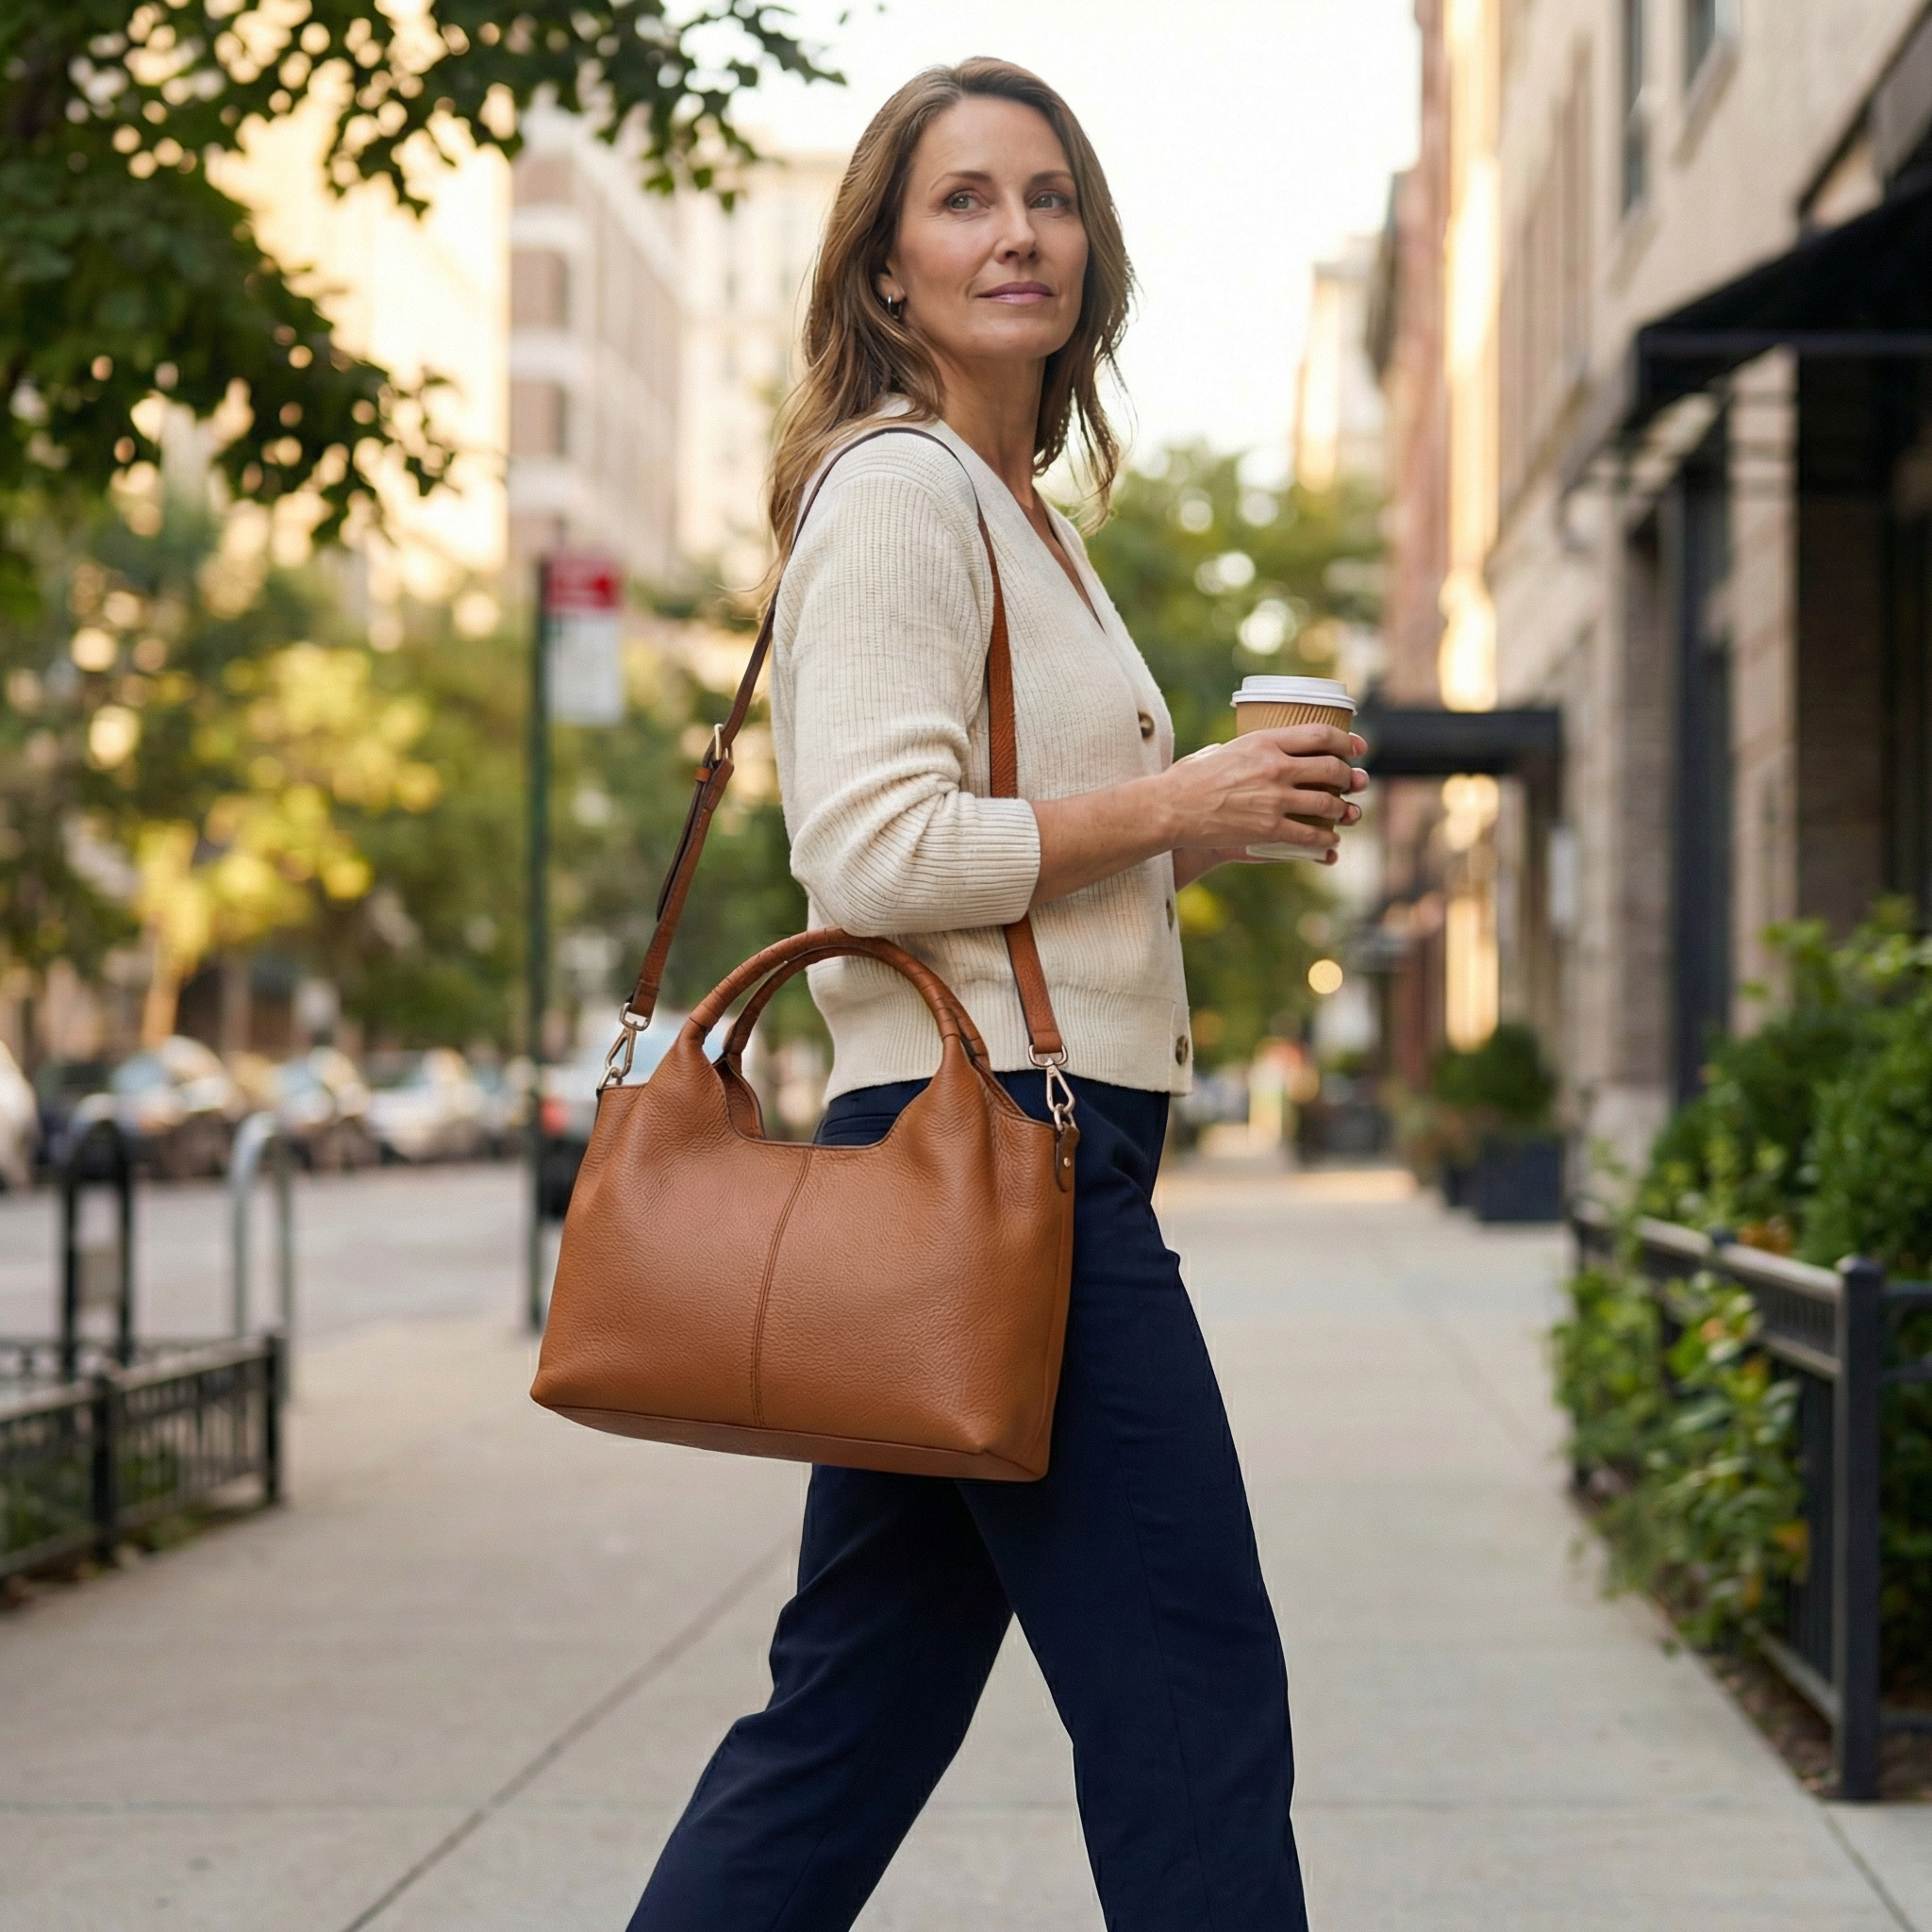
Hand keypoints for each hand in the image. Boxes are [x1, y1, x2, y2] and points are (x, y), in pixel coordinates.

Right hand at [1163, 726, 1367, 864]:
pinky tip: (1330, 842)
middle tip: (1354, 783)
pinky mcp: (1268, 828)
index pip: (1320, 735)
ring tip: (1346, 813)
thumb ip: (1242, 750)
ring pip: (1327, 803)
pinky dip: (1326, 840)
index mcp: (1263, 741)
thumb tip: (1253, 751)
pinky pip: (1310, 834)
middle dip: (1350, 777)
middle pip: (1331, 768)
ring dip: (1343, 810)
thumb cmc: (1187, 779)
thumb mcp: (1219, 751)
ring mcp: (1274, 799)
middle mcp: (1275, 766)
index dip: (1346, 741)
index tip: (1357, 748)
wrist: (1171, 808)